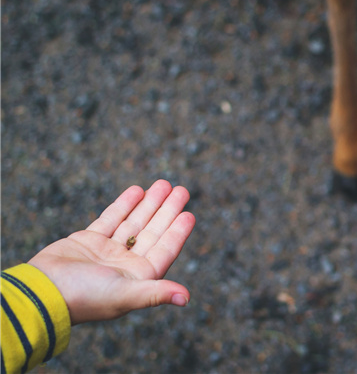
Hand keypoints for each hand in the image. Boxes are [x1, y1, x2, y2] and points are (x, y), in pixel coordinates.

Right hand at [28, 180, 195, 324]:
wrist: (40, 293)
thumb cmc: (85, 298)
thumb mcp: (125, 295)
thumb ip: (156, 293)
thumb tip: (187, 298)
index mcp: (138, 278)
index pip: (164, 250)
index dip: (178, 232)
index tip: (189, 213)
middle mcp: (125, 264)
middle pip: (152, 232)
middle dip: (167, 210)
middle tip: (182, 189)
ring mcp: (107, 252)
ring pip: (133, 222)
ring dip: (149, 203)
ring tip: (163, 184)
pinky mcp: (88, 241)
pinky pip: (111, 218)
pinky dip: (124, 205)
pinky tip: (137, 190)